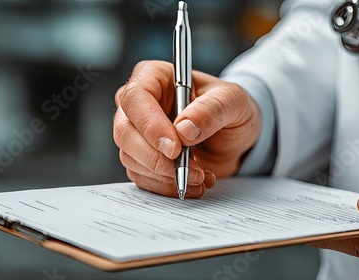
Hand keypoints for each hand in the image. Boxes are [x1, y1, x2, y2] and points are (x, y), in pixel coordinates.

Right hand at [113, 60, 260, 197]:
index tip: (174, 147)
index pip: (135, 97)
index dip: (150, 125)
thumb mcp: (233, 101)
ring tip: (200, 175)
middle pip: (125, 132)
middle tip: (190, 170)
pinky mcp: (141, 158)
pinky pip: (141, 177)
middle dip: (157, 158)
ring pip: (131, 158)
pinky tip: (192, 182)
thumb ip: (213, 109)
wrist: (233, 136)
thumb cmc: (229, 108)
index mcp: (154, 77)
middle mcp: (139, 104)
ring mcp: (137, 133)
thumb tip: (184, 129)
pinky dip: (167, 185)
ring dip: (166, 175)